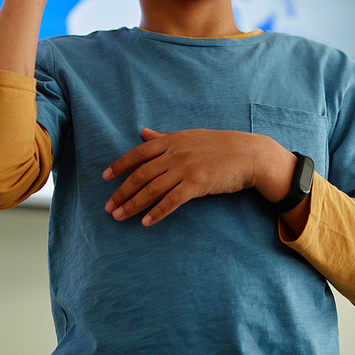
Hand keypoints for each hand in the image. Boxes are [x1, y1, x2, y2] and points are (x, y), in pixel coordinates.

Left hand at [103, 127, 285, 226]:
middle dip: (122, 191)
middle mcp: (176, 153)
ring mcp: (186, 168)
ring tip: (119, 216)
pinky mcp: (198, 183)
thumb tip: (142, 133)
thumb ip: (164, 137)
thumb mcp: (190, 136)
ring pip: (152, 188)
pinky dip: (157, 212)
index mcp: (173, 140)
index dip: (120, 165)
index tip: (105, 177)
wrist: (249, 154)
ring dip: (133, 204)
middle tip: (108, 207)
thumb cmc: (220, 146)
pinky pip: (172, 200)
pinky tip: (146, 221)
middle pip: (141, 174)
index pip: (139, 153)